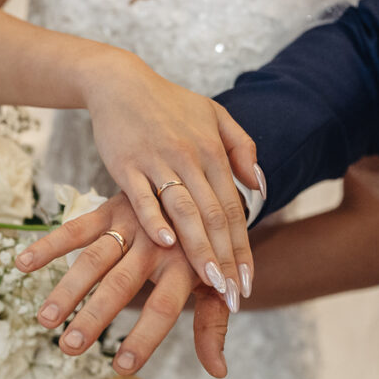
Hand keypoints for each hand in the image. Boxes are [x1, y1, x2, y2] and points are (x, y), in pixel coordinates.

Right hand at [16, 193, 230, 377]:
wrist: (201, 188)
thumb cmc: (204, 250)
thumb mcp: (215, 285)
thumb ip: (212, 327)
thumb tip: (218, 371)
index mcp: (185, 265)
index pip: (162, 308)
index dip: (143, 339)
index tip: (121, 368)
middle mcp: (156, 243)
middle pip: (121, 284)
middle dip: (94, 317)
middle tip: (70, 347)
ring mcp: (130, 225)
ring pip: (94, 259)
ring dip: (68, 289)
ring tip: (46, 320)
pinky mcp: (109, 210)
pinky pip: (75, 228)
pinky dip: (49, 245)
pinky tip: (23, 264)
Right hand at [79, 51, 263, 311]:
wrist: (118, 82)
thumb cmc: (167, 103)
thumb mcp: (213, 115)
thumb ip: (241, 147)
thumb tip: (259, 185)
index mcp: (213, 150)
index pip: (234, 209)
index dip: (243, 248)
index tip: (248, 282)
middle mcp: (190, 157)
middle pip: (214, 216)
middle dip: (227, 260)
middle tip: (234, 296)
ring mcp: (157, 161)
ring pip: (185, 211)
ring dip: (200, 250)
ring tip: (210, 283)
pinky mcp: (125, 164)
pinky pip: (142, 196)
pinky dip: (154, 219)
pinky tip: (165, 245)